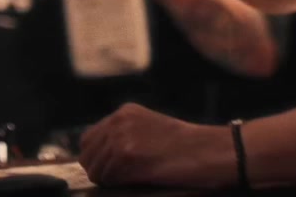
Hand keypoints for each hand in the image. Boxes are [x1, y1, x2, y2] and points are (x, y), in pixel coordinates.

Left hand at [78, 103, 234, 187]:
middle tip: (117, 179)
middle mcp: (119, 120)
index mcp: (124, 112)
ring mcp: (121, 136)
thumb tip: (100, 158)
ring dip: (108, 179)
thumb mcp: (150, 130)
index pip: (88, 138)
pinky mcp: (126, 154)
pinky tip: (135, 180)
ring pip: (94, 168)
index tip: (106, 171)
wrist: (208, 150)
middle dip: (97, 169)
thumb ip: (125, 136)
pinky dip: (116, 184)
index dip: (95, 158)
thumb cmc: (186, 146)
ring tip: (129, 180)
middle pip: (87, 153)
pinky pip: (107, 177)